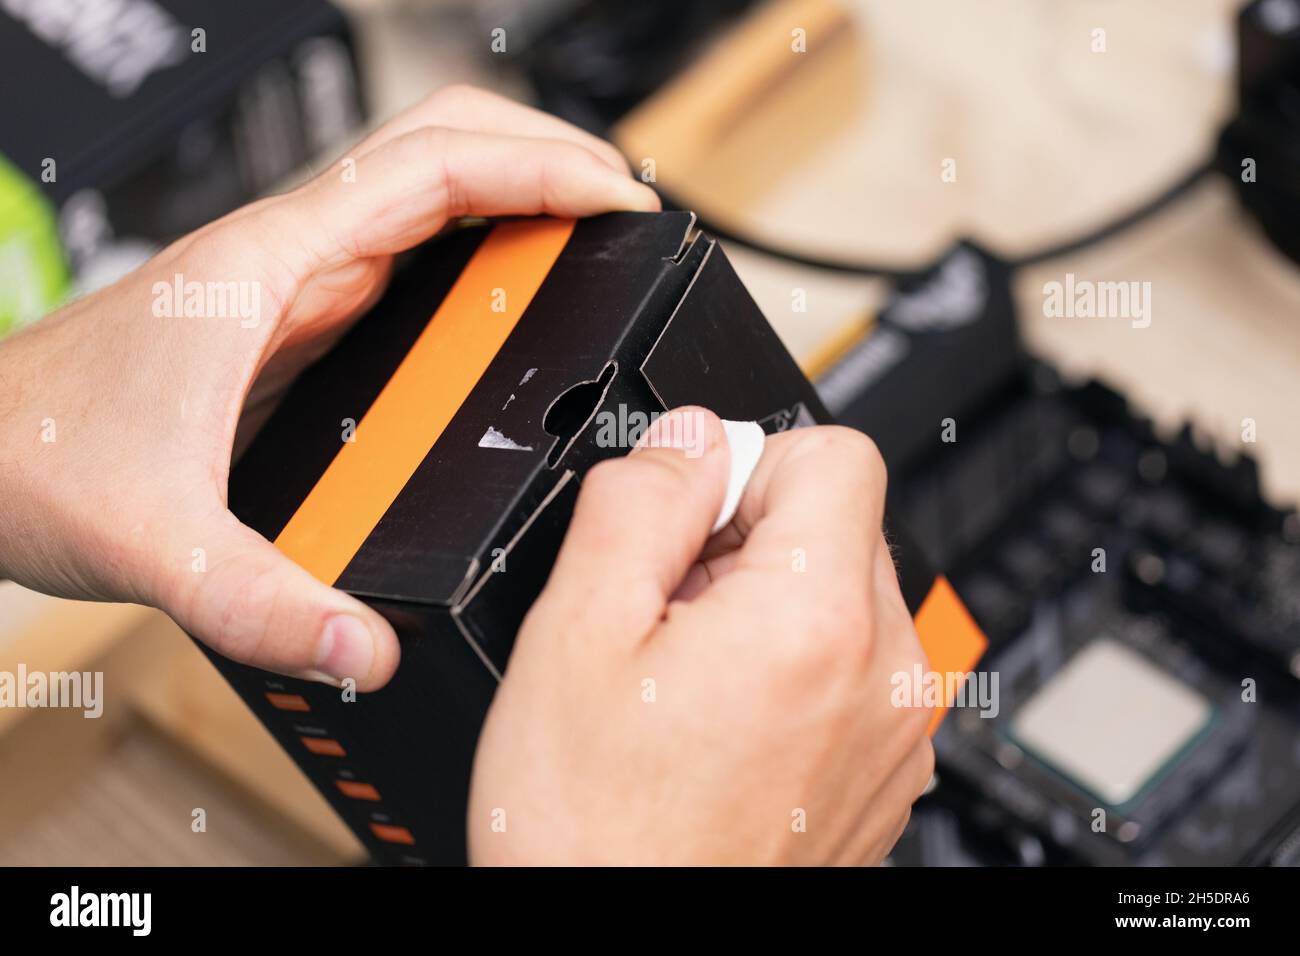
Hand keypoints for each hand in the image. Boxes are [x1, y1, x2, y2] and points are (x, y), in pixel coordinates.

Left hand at [0, 85, 657, 689]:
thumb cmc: (29, 452)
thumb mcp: (154, 538)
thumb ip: (265, 604)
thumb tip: (371, 646)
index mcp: (271, 265)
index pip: (435, 167)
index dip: (542, 170)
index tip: (619, 203)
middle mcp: (290, 259)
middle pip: (446, 151)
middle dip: (547, 161)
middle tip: (624, 213)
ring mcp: (296, 287)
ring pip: (430, 201)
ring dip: (519, 204)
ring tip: (595, 246)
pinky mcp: (296, 325)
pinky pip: (410, 265)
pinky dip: (480, 262)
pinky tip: (509, 311)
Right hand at [468, 408, 933, 864]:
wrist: (627, 948)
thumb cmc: (596, 832)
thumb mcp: (574, 630)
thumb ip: (638, 501)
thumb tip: (686, 438)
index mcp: (816, 620)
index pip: (836, 453)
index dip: (747, 466)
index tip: (691, 520)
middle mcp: (885, 675)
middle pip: (841, 525)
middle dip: (751, 541)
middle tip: (668, 613)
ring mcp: (894, 733)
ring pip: (846, 598)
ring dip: (770, 607)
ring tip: (688, 678)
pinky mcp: (884, 775)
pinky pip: (855, 673)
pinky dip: (796, 671)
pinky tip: (720, 724)